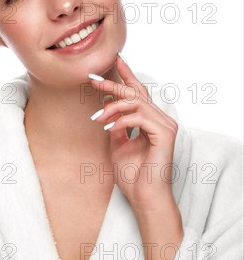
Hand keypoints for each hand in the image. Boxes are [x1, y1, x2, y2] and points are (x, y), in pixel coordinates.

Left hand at [89, 54, 178, 214]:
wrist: (143, 197)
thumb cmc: (133, 176)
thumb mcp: (117, 145)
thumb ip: (116, 126)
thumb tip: (107, 107)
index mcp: (150, 121)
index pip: (138, 93)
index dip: (126, 76)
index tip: (113, 62)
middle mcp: (160, 120)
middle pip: (136, 93)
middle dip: (114, 84)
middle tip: (94, 80)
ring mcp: (165, 125)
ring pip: (136, 102)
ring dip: (113, 108)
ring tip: (98, 118)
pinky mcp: (165, 134)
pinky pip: (139, 117)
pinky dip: (121, 121)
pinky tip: (108, 128)